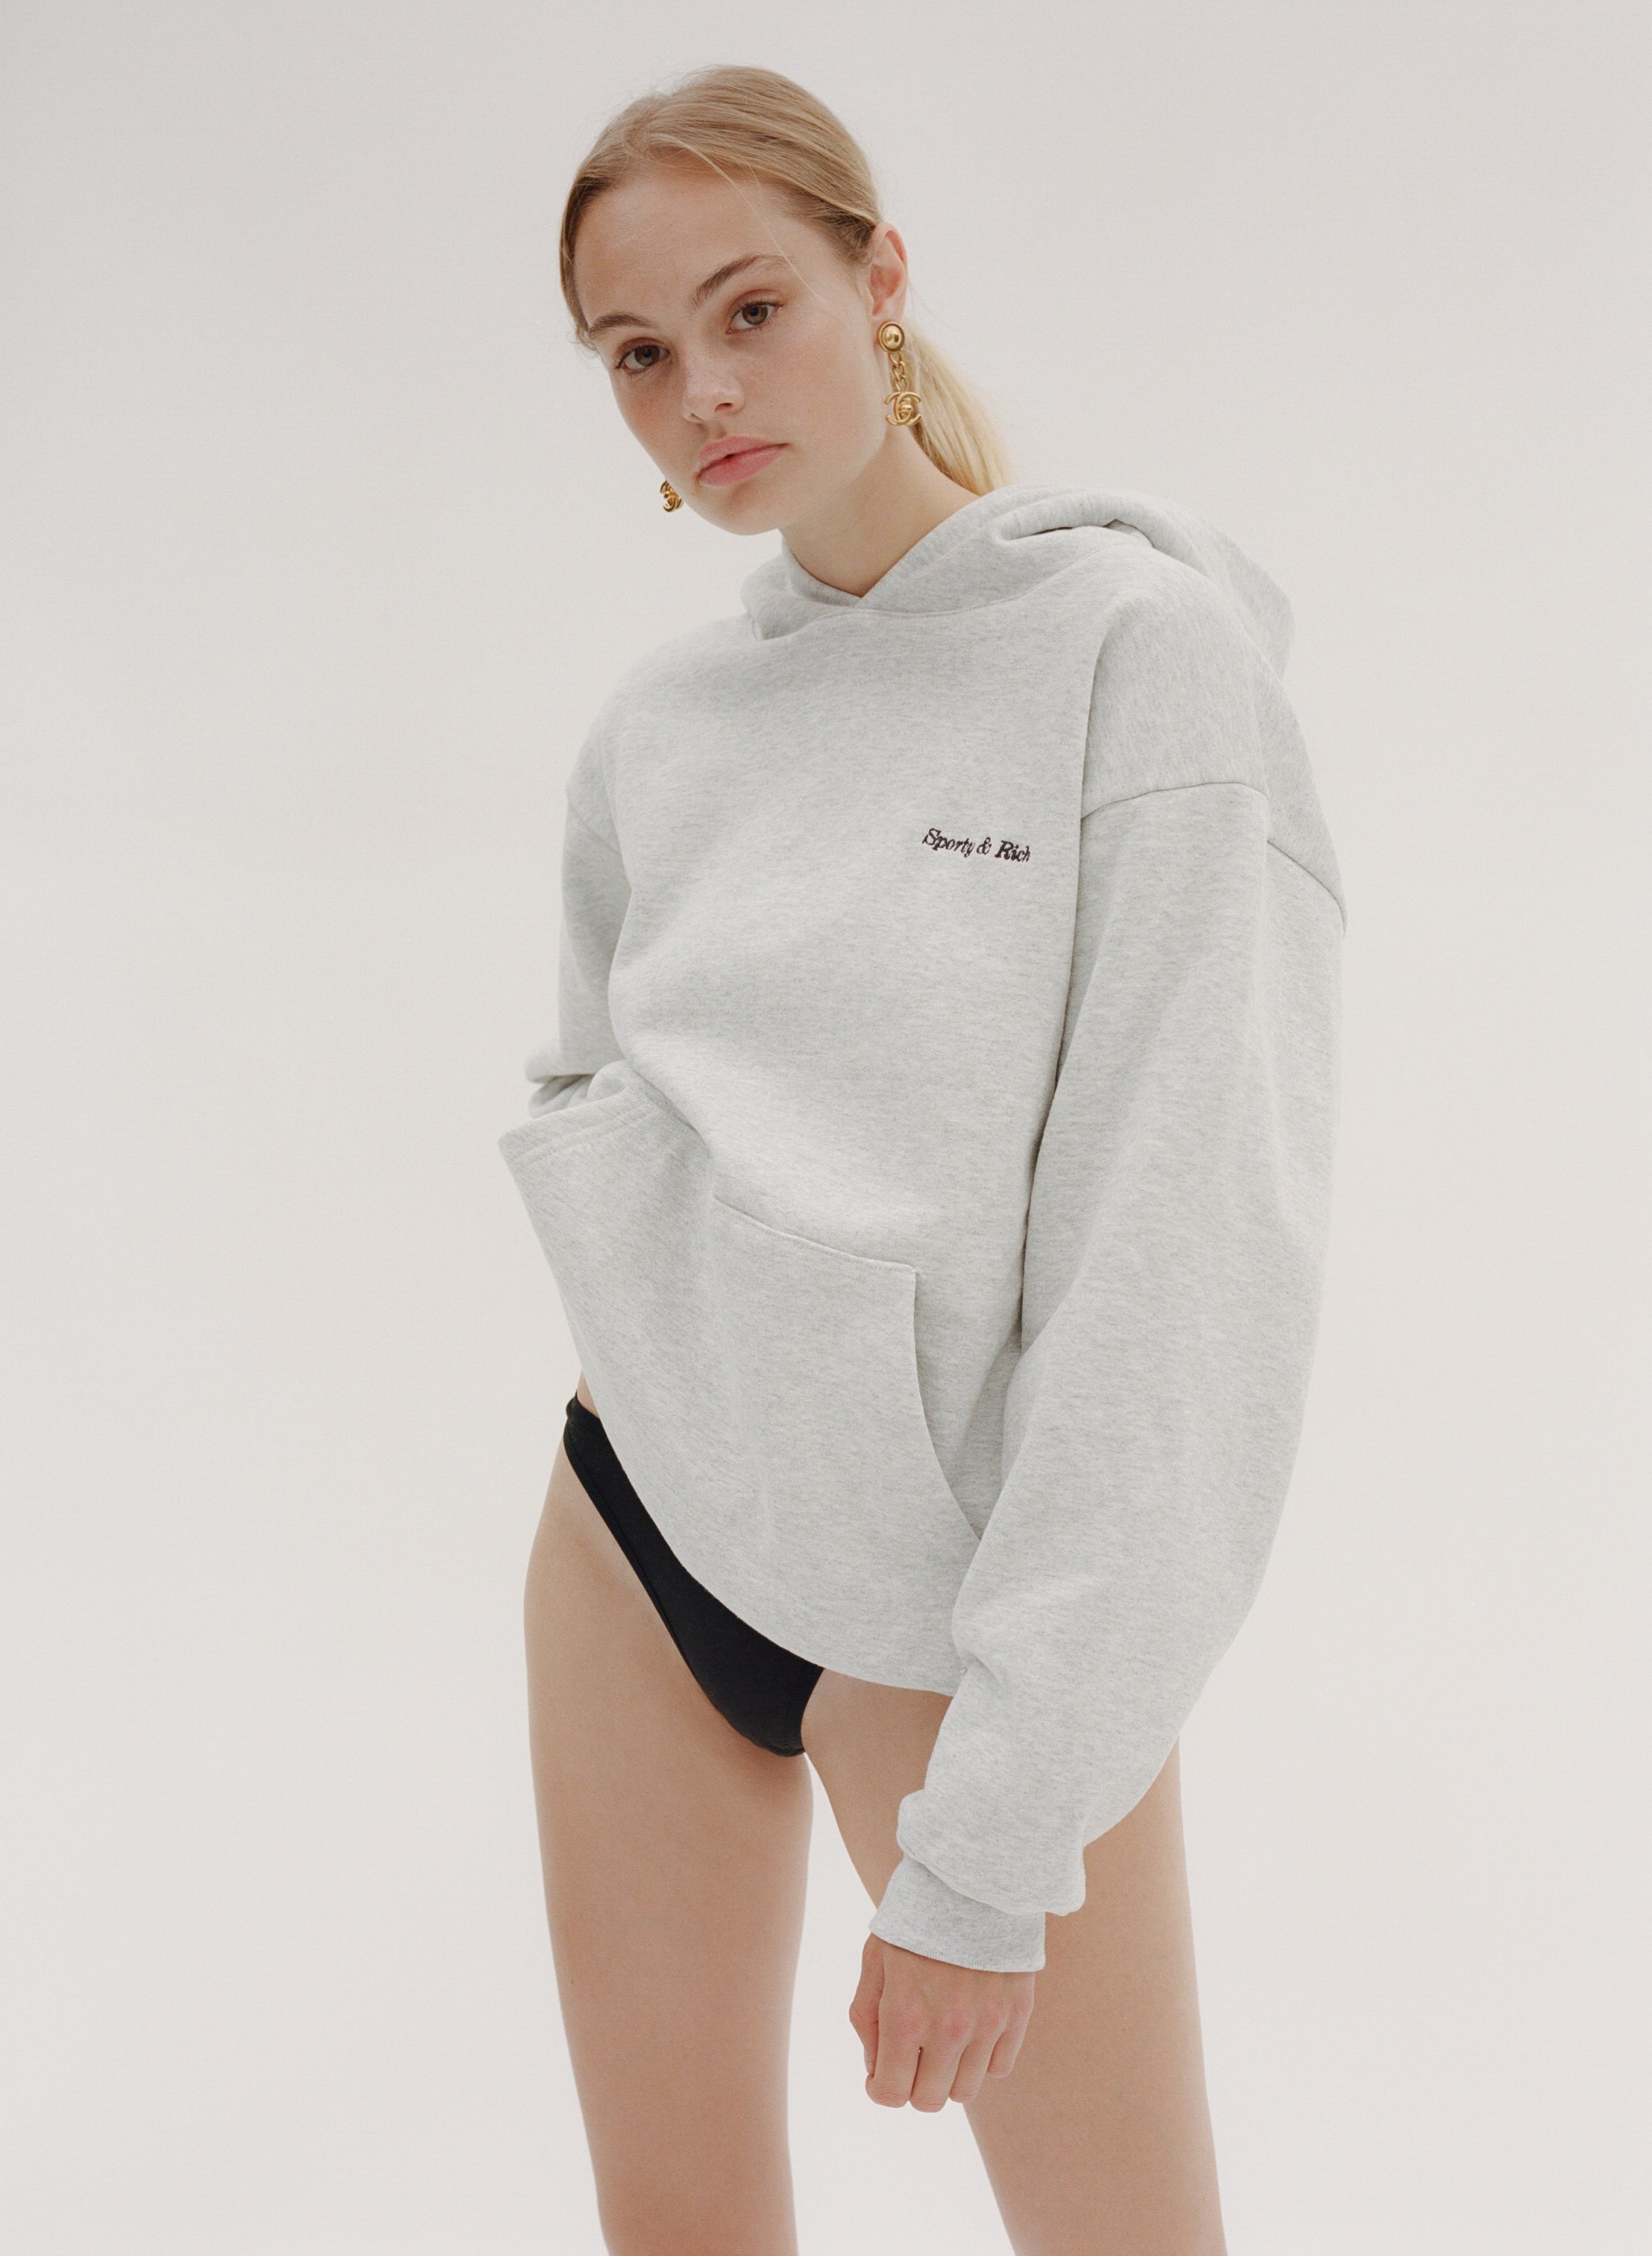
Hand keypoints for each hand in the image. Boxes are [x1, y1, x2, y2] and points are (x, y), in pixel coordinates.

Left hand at [849, 1932, 1033, 2108]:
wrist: (973, 1878)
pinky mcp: (1017, 2014)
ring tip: (942, 2039)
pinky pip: (999, 2068)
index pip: (892, 2094)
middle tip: (911, 2054)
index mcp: (906, 2017)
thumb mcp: (874, 1960)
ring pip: (967, 2091)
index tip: (880, 2074)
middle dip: (913, 2084)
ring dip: (949, 2075)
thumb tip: (876, 2068)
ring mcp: (988, 2024)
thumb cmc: (915, 1918)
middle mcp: (949, 2030)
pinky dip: (982, 2059)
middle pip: (930, 2100)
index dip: (881, 2090)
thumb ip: (866, 2018)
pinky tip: (972, 2028)